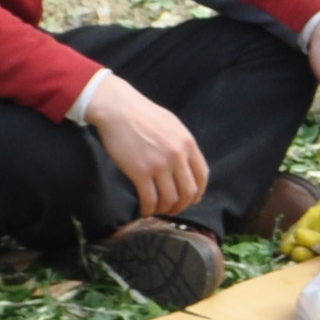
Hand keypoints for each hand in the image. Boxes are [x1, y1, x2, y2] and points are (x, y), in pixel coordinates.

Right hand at [85, 80, 212, 219]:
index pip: (202, 175)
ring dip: (165, 209)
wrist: (118, 109)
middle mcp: (177, 156)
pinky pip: (150, 199)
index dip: (198, 192)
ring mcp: (159, 165)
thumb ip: (181, 144)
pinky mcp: (140, 173)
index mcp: (187, 143)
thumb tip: (185, 164)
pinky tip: (145, 210)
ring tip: (158, 210)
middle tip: (173, 209)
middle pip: (188, 191)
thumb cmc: (142, 114)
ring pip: (170, 199)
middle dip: (182, 205)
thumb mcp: (172, 125)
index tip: (192, 199)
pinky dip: (149, 209)